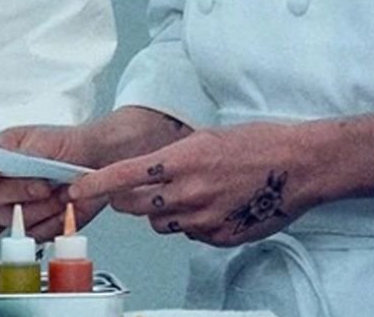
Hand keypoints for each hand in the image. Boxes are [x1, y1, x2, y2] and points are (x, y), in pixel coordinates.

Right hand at [0, 125, 106, 240]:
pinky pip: (31, 232)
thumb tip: (4, 162)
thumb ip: (20, 152)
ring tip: (58, 191)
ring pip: (7, 218)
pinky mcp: (31, 225)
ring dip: (37, 206)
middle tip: (42, 183)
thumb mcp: (42, 138)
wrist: (95, 161)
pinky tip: (62, 205)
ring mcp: (12, 206)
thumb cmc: (67, 145)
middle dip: (18, 191)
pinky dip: (51, 220)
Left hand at [68, 123, 308, 247]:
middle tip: (138, 188)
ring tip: (189, 192)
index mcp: (181, 160)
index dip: (94, 185)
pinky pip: (188, 234)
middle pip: (132, 206)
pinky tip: (213, 205)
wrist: (298, 166)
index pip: (123, 176)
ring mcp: (203, 218)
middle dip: (126, 198)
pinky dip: (192, 223)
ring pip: (159, 223)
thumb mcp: (206, 137)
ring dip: (162, 211)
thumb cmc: (258, 144)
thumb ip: (172, 159)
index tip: (75, 189)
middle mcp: (188, 191)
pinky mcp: (218, 236)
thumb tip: (147, 172)